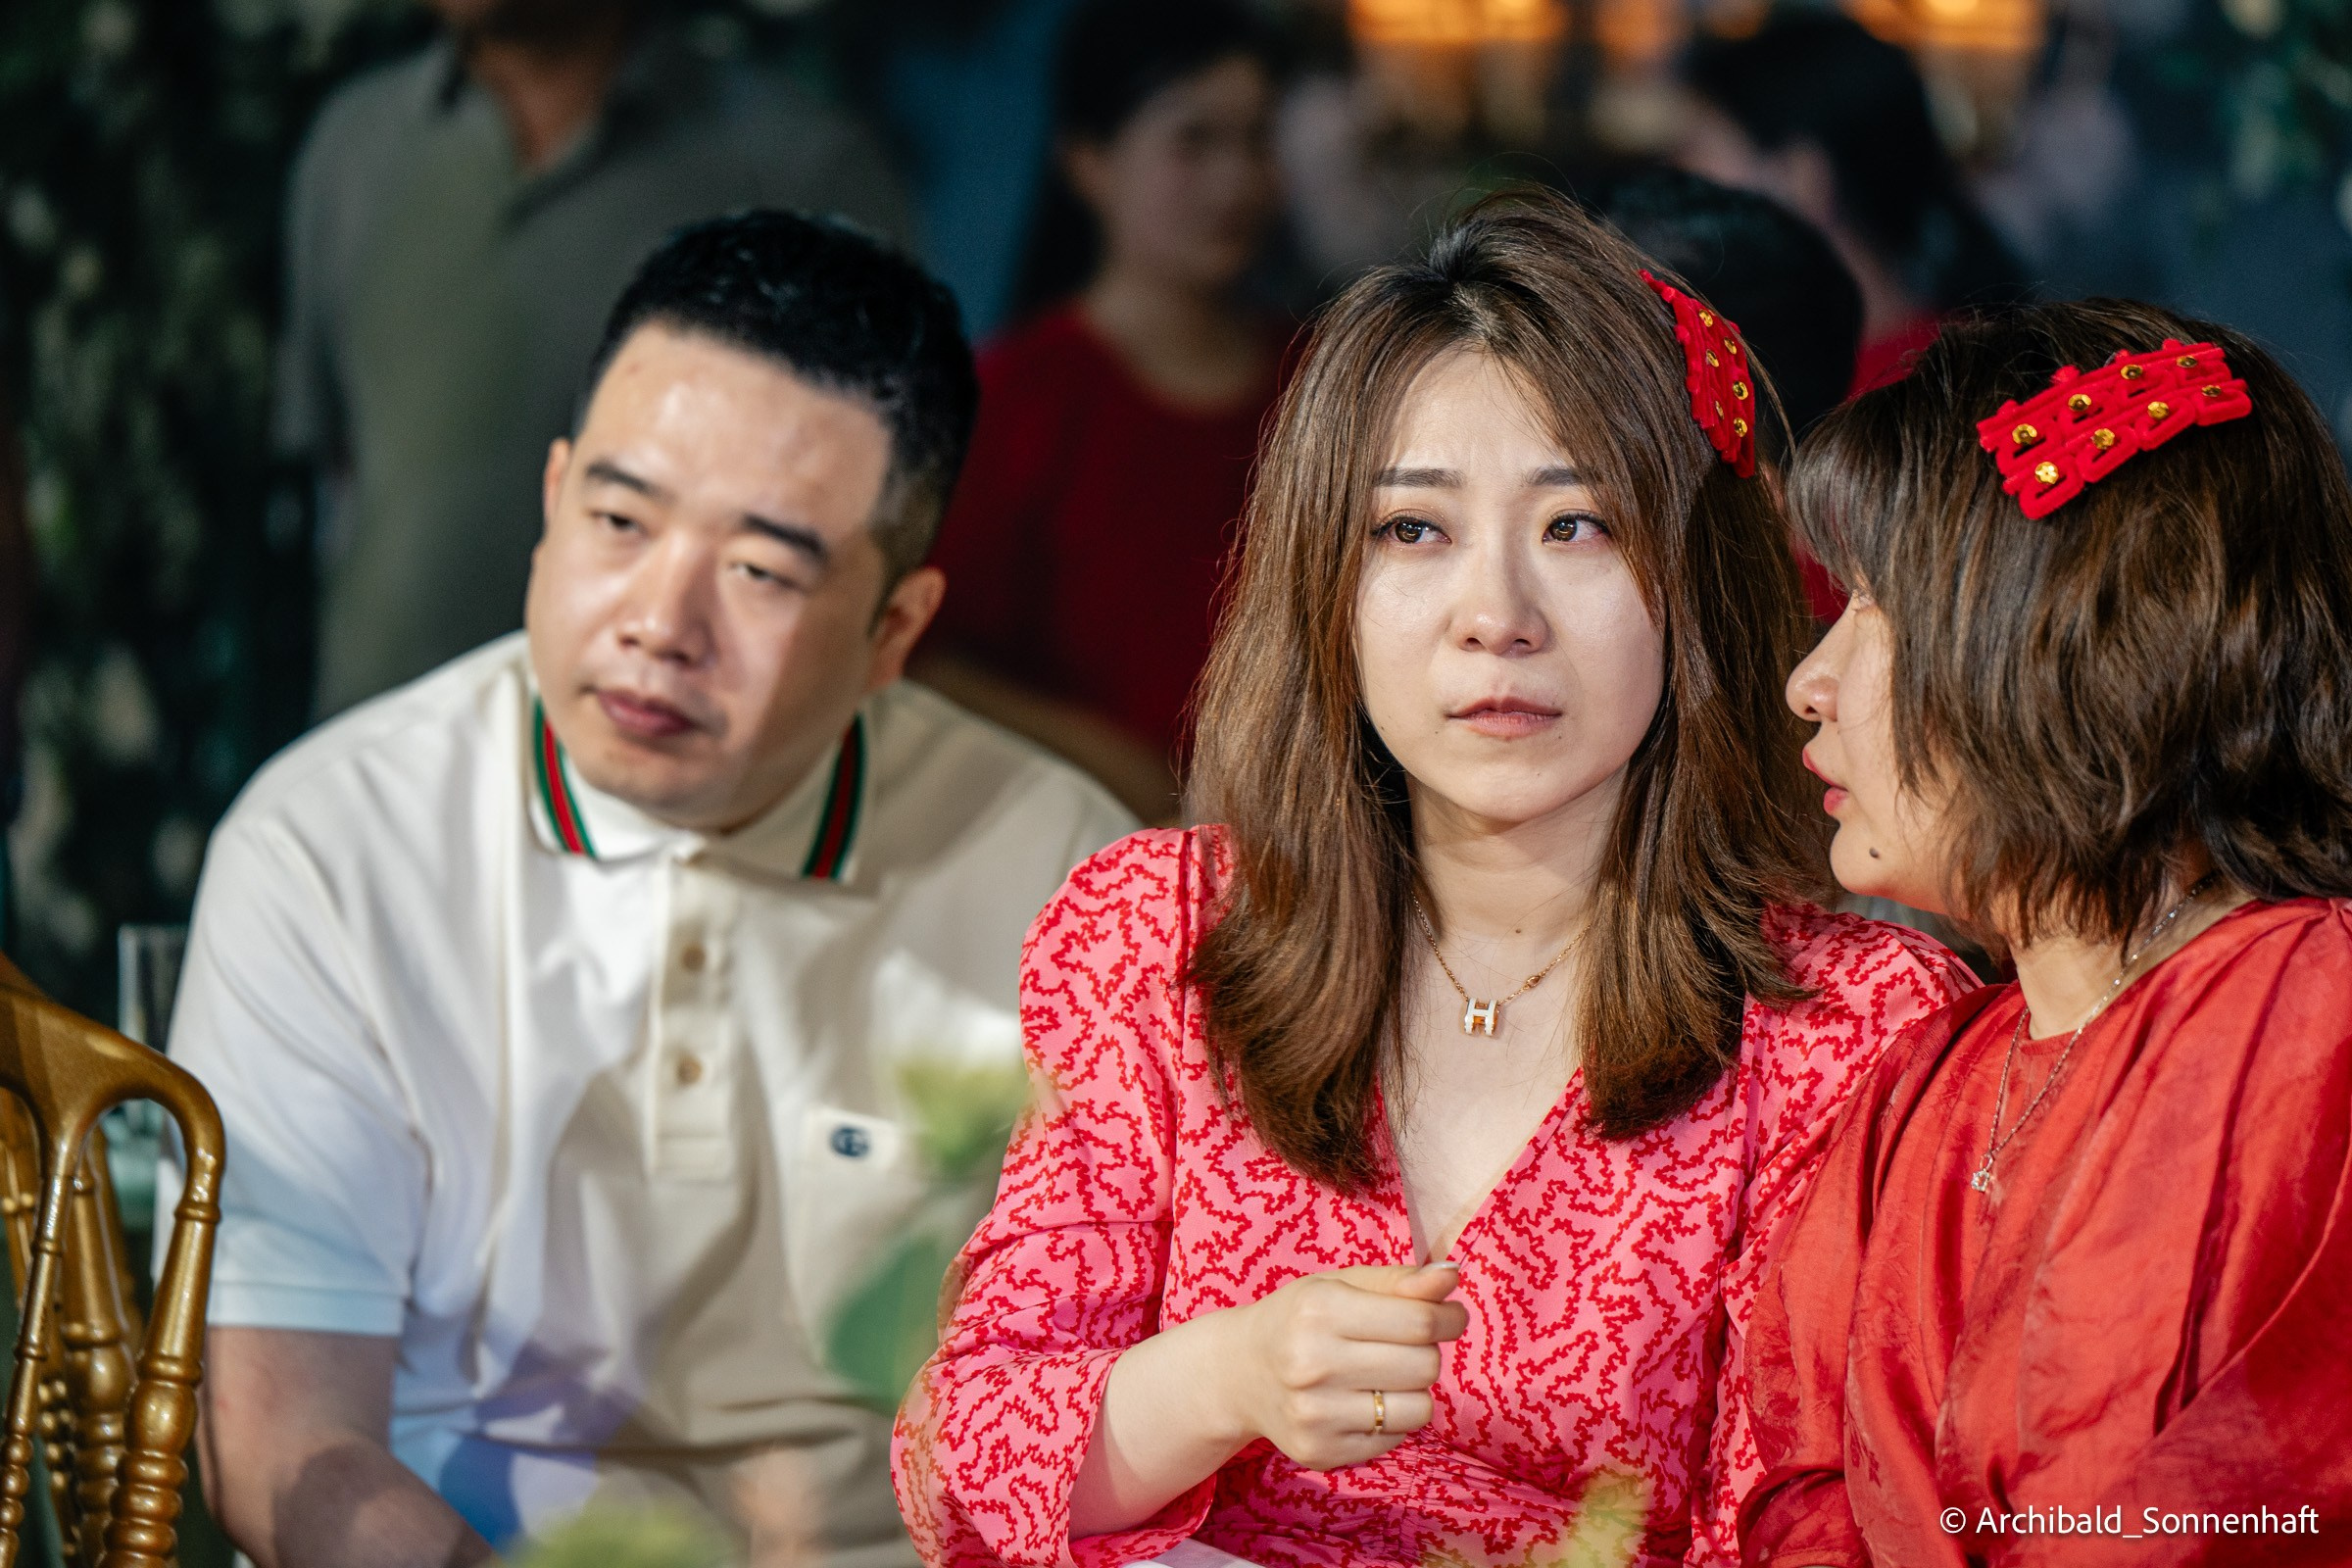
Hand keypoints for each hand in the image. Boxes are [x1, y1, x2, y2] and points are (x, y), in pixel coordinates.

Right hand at [1224, 1262, 1466, 1470]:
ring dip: (1413, 1390)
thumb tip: (1452, 1275)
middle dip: (1426, 1352)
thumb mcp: (1341, 1285)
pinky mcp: (1320, 1452)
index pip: (1420, 1321)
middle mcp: (1312, 1364)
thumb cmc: (1300, 1319)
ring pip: (1419, 1409)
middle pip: (1424, 1366)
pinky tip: (1360, 1402)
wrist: (1237, 1372)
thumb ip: (1399, 1281)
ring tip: (1382, 1376)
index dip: (1449, 1317)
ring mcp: (1314, 1415)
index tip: (1451, 1316)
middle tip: (1403, 1346)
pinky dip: (1391, 1419)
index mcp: (1319, 1310)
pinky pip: (1396, 1439)